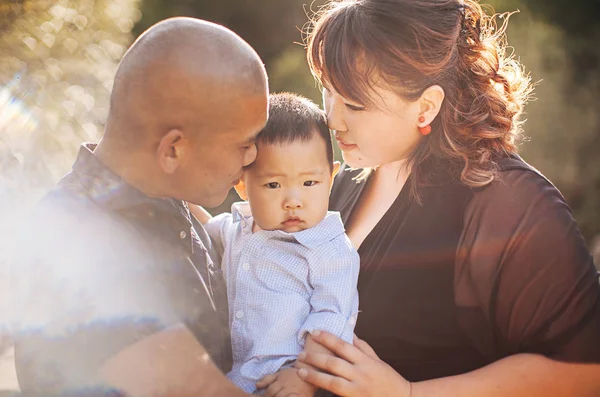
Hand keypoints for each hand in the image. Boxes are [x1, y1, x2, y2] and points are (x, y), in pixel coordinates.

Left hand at [257, 367, 316, 396]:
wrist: (311, 372)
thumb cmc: (294, 374)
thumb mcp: (280, 373)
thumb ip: (268, 379)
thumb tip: (256, 385)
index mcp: (281, 382)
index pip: (270, 391)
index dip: (265, 395)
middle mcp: (287, 387)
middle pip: (276, 396)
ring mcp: (295, 393)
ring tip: (278, 396)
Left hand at [296, 331, 411, 396]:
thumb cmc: (389, 379)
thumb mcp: (377, 360)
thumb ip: (362, 348)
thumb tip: (350, 333)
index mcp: (365, 361)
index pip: (343, 346)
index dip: (327, 338)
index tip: (314, 333)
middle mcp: (361, 374)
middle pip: (334, 363)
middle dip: (315, 358)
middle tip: (300, 354)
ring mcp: (357, 389)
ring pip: (332, 381)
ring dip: (314, 376)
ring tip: (300, 371)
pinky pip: (337, 394)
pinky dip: (325, 391)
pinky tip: (314, 389)